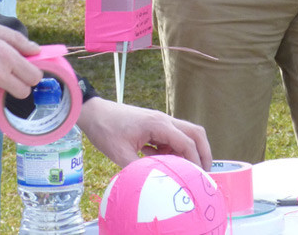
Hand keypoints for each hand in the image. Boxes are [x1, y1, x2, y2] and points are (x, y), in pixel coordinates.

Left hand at [77, 98, 211, 169]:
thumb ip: (140, 170)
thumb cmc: (106, 130)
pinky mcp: (153, 125)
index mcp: (158, 124)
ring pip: (185, 135)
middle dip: (203, 153)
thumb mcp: (120, 154)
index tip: (197, 179)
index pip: (187, 143)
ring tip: (176, 170)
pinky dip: (172, 150)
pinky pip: (171, 138)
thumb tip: (155, 186)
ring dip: (186, 152)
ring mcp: (159, 121)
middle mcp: (163, 120)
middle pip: (195, 133)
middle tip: (201, 174)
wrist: (94, 112)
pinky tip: (157, 160)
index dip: (196, 162)